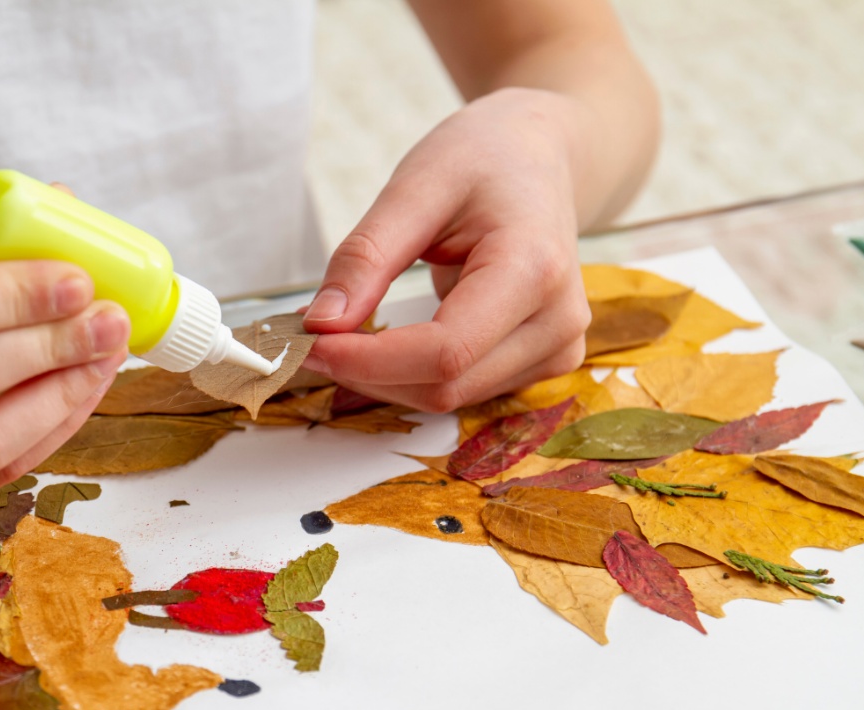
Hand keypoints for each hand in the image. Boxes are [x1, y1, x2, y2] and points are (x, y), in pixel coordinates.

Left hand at [302, 88, 590, 412]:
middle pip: (444, 386)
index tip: (306, 343)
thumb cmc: (484, 159)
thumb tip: (321, 324)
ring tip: (344, 335)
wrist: (539, 156)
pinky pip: (464, 392)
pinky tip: (381, 348)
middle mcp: (557, 322)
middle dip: (366, 372)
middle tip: (308, 337)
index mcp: (534, 270)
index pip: (445, 352)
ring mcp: (557, 349)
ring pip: (450, 399)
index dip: (368, 360)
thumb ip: (367, 258)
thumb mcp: (416, 186)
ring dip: (384, 380)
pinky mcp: (544, 363)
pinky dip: (410, 378)